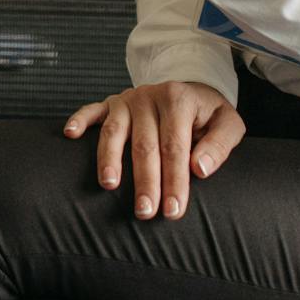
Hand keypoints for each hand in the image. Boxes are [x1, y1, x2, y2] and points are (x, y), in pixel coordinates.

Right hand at [64, 81, 245, 221]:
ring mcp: (127, 99)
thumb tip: (200, 169)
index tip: (173, 210)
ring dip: (109, 159)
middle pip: (144, 144)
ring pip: (114, 131)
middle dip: (145, 181)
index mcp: (179, 100)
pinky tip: (70, 134)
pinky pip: (92, 110)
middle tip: (145, 212)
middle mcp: (150, 97)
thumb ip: (220, 145)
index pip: (175, 146)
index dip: (174, 180)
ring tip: (109, 185)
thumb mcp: (228, 123)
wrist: (190, 87)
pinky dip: (80, 120)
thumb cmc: (208, 115)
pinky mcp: (111, 102)